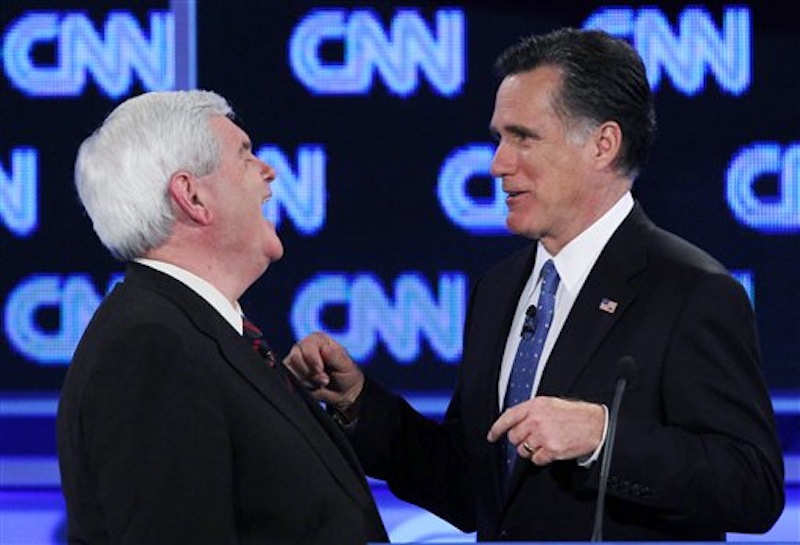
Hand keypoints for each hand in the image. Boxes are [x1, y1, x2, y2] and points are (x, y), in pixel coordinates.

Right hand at [283, 332, 363, 411]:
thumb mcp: (346, 366)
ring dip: (305, 381)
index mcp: (319, 339)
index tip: (321, 370)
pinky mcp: (291, 372)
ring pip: (290, 370)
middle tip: (323, 380)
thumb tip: (325, 349)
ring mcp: (296, 360)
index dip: (313, 360)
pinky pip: (288, 379)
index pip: (307, 345)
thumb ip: (336, 357)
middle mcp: (305, 347)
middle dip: (309, 373)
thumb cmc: (346, 375)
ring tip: (319, 383)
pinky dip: (299, 385)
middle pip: (295, 358)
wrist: (343, 392)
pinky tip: (310, 386)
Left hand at [486, 396, 604, 464]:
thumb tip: (517, 422)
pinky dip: (541, 458)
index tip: (492, 436)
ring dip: (530, 451)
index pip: (508, 417)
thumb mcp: (551, 404)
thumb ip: (532, 411)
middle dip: (520, 441)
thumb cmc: (576, 414)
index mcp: (535, 406)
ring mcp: (543, 435)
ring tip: (543, 445)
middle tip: (531, 440)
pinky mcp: (551, 449)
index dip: (497, 428)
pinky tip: (550, 451)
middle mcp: (536, 419)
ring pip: (522, 450)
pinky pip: (536, 460)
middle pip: (514, 437)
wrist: (596, 425)